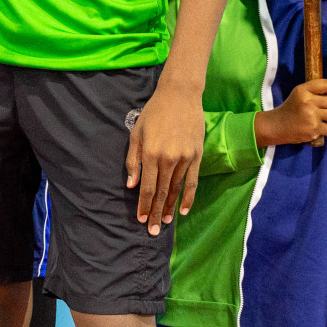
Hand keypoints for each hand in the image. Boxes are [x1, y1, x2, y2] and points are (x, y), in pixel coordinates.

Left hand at [125, 82, 204, 234]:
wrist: (179, 96)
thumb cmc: (153, 113)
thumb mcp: (136, 133)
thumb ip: (132, 160)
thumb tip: (130, 185)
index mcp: (150, 154)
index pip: (146, 187)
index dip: (143, 205)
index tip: (140, 220)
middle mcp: (167, 159)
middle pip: (160, 192)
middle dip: (155, 213)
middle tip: (152, 231)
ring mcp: (184, 159)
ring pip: (176, 190)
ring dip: (170, 208)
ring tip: (164, 223)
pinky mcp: (196, 156)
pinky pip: (192, 181)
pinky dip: (188, 197)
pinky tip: (183, 210)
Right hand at [255, 78, 326, 146]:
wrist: (277, 126)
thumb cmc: (291, 108)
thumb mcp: (298, 93)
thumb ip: (314, 89)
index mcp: (303, 91)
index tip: (324, 96)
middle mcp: (308, 102)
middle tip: (322, 110)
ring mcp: (312, 116)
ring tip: (320, 119)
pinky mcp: (314, 129)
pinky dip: (325, 130)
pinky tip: (316, 128)